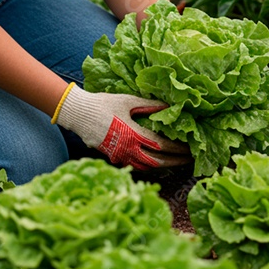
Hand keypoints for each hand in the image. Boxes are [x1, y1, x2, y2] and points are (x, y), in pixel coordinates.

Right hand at [54, 85, 190, 169]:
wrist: (78, 114)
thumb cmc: (103, 104)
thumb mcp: (128, 101)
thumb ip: (150, 105)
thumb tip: (169, 106)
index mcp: (133, 134)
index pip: (162, 146)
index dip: (178, 149)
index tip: (190, 149)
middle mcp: (128, 149)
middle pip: (158, 162)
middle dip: (175, 162)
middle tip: (189, 161)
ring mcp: (120, 156)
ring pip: (146, 167)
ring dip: (163, 166)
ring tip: (176, 163)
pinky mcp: (113, 158)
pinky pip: (135, 165)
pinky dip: (148, 166)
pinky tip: (155, 162)